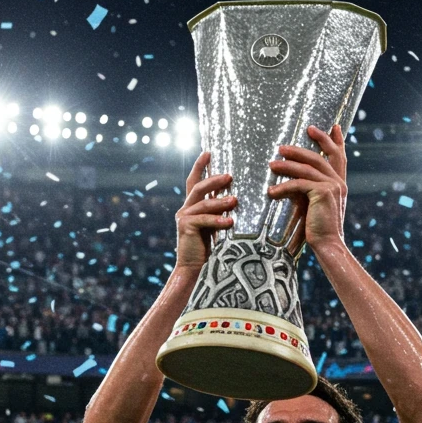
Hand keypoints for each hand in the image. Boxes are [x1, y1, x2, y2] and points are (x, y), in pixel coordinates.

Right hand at [174, 152, 236, 270]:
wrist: (195, 270)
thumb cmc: (210, 250)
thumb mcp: (217, 226)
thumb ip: (221, 212)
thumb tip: (238, 198)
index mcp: (192, 207)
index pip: (195, 182)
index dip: (200, 166)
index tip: (208, 152)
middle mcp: (185, 210)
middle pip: (198, 187)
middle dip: (214, 179)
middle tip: (230, 176)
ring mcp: (183, 218)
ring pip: (202, 203)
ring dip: (220, 201)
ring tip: (235, 200)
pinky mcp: (185, 228)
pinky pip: (203, 220)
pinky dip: (217, 220)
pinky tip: (230, 222)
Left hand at [268, 124, 347, 251]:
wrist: (328, 245)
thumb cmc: (319, 230)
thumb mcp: (315, 206)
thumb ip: (309, 191)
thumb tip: (292, 180)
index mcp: (340, 184)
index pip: (340, 157)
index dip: (336, 141)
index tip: (333, 126)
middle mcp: (339, 182)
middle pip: (320, 157)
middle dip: (301, 148)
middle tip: (282, 146)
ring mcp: (333, 186)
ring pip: (307, 168)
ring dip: (286, 165)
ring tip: (271, 165)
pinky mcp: (323, 193)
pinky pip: (299, 184)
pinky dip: (284, 187)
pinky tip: (271, 192)